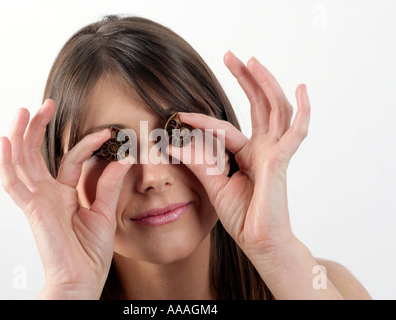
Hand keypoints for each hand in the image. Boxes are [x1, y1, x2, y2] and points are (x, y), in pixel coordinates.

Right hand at [0, 99, 132, 298]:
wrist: (83, 278)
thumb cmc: (91, 252)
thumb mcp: (104, 212)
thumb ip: (108, 185)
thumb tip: (121, 158)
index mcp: (64, 194)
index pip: (71, 159)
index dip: (87, 144)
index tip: (107, 133)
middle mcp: (47, 194)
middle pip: (37, 154)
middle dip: (39, 128)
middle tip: (47, 104)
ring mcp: (37, 200)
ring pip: (21, 161)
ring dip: (20, 135)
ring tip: (25, 111)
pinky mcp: (32, 209)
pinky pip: (13, 183)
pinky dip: (6, 162)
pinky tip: (5, 140)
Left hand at [168, 52, 309, 260]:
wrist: (259, 243)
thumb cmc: (242, 217)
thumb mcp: (213, 185)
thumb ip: (198, 162)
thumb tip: (174, 143)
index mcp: (247, 154)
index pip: (223, 128)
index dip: (201, 121)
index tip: (178, 114)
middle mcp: (263, 148)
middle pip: (257, 105)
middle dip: (245, 79)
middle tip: (230, 55)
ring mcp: (274, 152)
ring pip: (274, 109)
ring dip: (264, 84)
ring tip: (251, 61)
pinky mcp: (280, 162)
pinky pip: (296, 132)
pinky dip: (302, 110)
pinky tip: (301, 89)